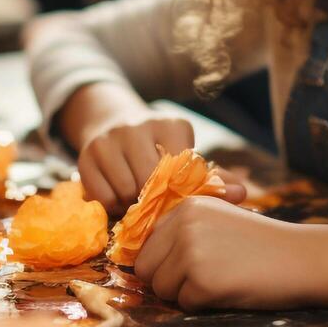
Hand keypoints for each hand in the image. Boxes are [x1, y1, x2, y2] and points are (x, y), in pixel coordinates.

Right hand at [56, 83, 245, 214]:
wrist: (111, 121)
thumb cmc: (158, 148)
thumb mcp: (186, 155)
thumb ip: (215, 177)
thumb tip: (243, 194)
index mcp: (171, 124)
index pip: (182, 170)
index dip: (180, 190)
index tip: (177, 193)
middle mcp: (137, 126)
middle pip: (152, 183)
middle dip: (155, 199)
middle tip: (157, 202)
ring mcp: (108, 139)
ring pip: (126, 191)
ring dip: (133, 204)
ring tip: (138, 197)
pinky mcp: (85, 155)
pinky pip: (102, 197)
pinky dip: (111, 205)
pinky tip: (118, 195)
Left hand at [133, 196, 327, 311]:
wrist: (299, 258)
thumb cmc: (260, 244)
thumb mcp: (218, 220)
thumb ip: (182, 230)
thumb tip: (141, 259)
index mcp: (185, 208)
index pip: (147, 245)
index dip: (164, 262)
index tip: (189, 265)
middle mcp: (183, 225)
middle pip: (146, 269)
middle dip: (168, 280)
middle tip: (204, 277)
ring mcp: (191, 253)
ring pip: (162, 290)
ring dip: (186, 293)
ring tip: (220, 280)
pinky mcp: (202, 282)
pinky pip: (184, 305)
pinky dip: (203, 305)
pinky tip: (229, 289)